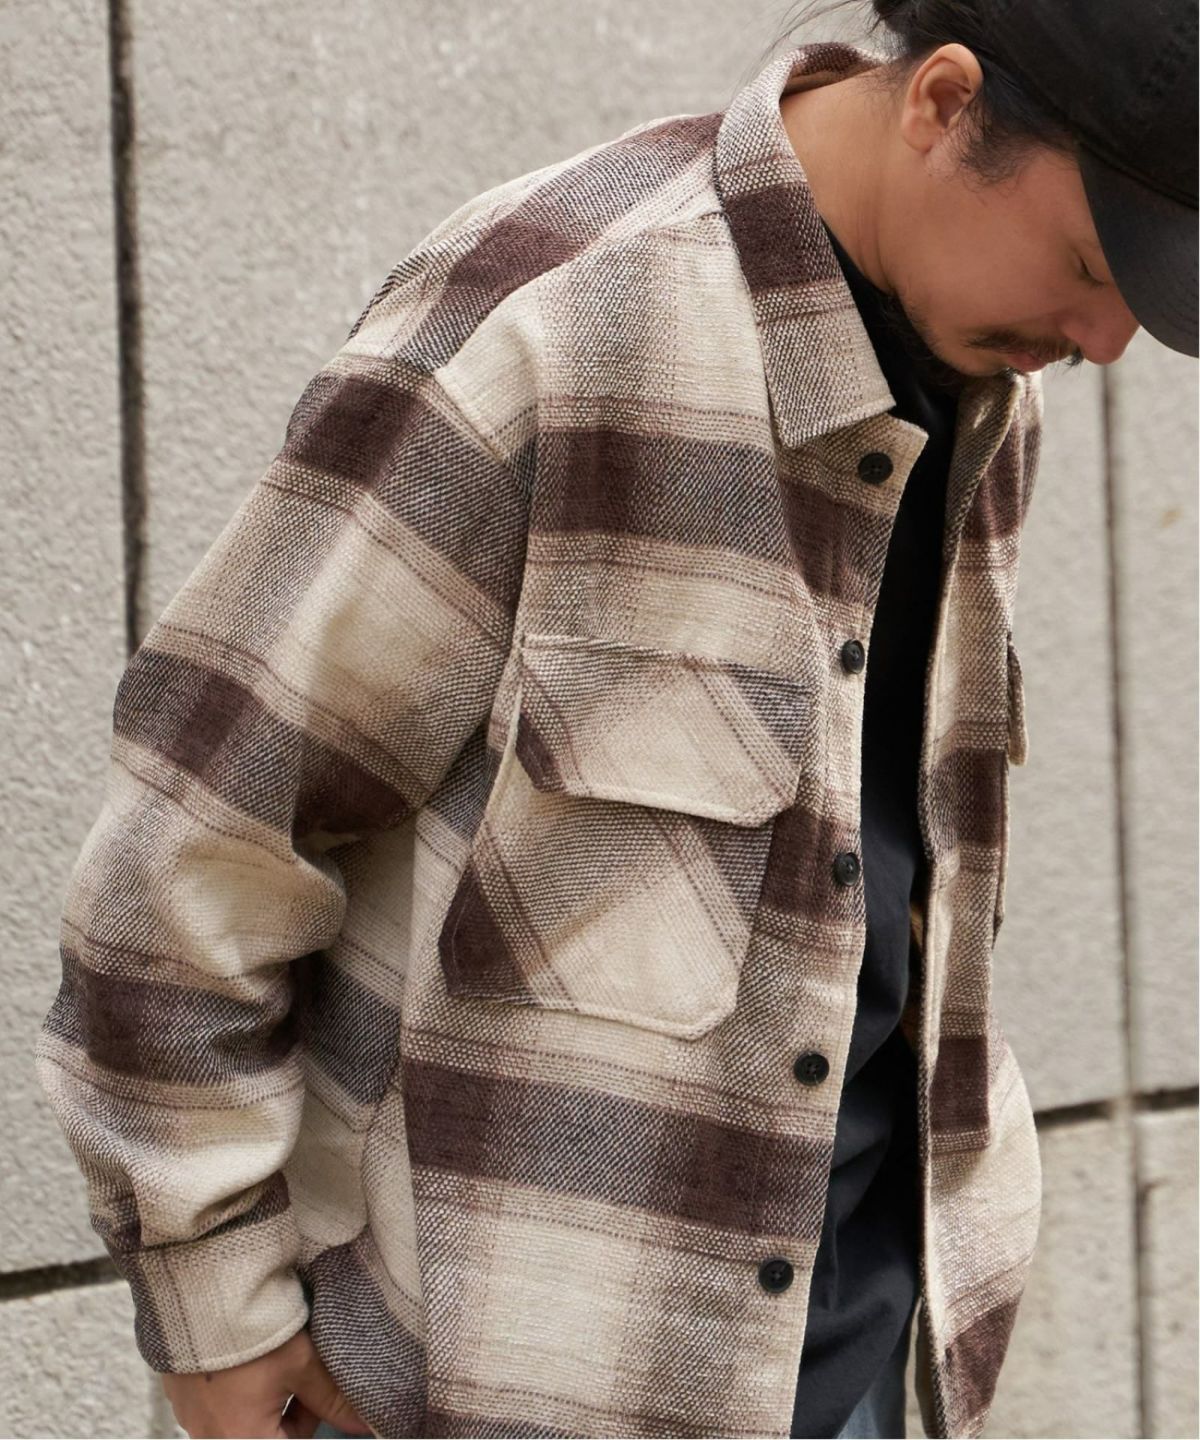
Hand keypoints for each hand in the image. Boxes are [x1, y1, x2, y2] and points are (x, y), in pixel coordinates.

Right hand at [160, 1324, 372, 1437]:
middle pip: (263, 1437)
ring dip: (260, 1402)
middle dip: (287, 1412)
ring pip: (239, 1423)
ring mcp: (190, 1419)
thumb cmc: (256, 1337)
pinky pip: (213, 1407)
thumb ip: (333, 1400)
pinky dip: (233, 1392)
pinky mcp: (179, 1397)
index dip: (310, 1419)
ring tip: (271, 1362)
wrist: (203, 1298)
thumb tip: (365, 1425)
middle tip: (299, 1374)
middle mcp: (210, 1438)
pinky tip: (243, 1360)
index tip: (319, 1394)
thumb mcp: (302, 1364)